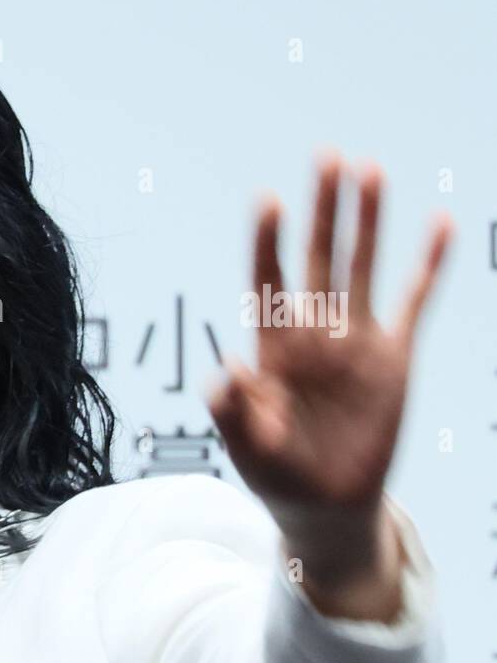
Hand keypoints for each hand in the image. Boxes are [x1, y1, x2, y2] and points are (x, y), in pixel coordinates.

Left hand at [206, 150, 451, 616]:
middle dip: (321, 211)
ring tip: (369, 170)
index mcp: (271, 351)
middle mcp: (312, 335)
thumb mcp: (247, 450)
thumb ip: (233, 413)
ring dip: (366, 222)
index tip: (267, 199)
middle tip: (326, 156)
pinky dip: (427, 265)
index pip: (267, 285)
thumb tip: (223, 372)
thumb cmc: (276, 477)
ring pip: (362, 269)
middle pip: (316, 261)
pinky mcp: (395, 359)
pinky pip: (414, 302)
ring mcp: (355, 342)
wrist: (325, 506)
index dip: (267, 244)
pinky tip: (438, 224)